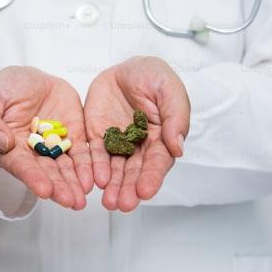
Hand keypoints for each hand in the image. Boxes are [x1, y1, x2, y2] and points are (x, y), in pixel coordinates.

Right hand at [0, 66, 92, 209]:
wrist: (32, 78)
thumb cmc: (6, 88)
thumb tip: (0, 142)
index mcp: (9, 148)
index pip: (20, 166)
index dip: (32, 178)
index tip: (44, 190)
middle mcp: (32, 153)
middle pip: (46, 172)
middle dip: (59, 187)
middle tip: (71, 201)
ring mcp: (55, 147)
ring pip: (66, 168)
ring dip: (74, 184)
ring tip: (82, 199)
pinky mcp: (73, 137)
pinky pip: (82, 154)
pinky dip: (87, 166)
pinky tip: (94, 179)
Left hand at [84, 56, 189, 211]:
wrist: (126, 67)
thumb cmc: (153, 76)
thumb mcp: (169, 89)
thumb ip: (175, 117)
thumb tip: (178, 147)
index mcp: (162, 137)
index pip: (158, 161)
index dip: (152, 176)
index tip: (145, 191)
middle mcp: (140, 146)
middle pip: (135, 171)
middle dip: (129, 188)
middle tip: (124, 204)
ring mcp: (118, 143)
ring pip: (115, 169)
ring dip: (113, 186)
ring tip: (109, 202)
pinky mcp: (98, 136)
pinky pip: (94, 154)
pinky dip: (95, 168)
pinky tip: (95, 181)